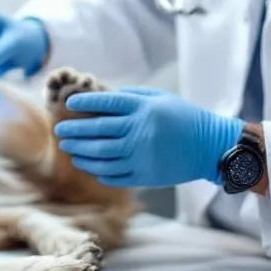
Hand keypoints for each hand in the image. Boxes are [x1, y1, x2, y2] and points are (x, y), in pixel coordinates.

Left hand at [53, 87, 243, 187]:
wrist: (210, 147)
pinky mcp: (145, 175)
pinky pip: (114, 175)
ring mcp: (141, 155)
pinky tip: (88, 166)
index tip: (68, 103)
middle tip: (61, 131)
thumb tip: (102, 98)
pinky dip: (98, 171)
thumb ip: (132, 96)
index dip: (85, 102)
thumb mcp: (160, 98)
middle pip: (97, 131)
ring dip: (81, 153)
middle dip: (75, 131)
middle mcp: (139, 131)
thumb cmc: (184, 118)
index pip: (106, 103)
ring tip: (70, 149)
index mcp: (143, 109)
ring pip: (101, 155)